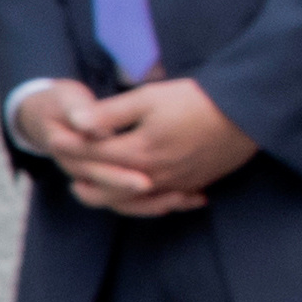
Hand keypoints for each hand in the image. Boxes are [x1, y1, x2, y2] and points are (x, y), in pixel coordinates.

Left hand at [70, 72, 256, 201]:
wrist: (248, 114)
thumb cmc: (197, 100)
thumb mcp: (149, 98)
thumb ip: (110, 114)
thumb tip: (76, 122)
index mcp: (138, 153)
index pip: (93, 155)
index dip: (71, 145)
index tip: (53, 136)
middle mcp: (153, 177)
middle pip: (105, 185)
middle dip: (81, 174)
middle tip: (64, 166)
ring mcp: (174, 185)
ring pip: (130, 201)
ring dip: (106, 196)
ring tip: (89, 187)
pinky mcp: (193, 185)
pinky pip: (161, 203)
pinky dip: (143, 202)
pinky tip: (140, 196)